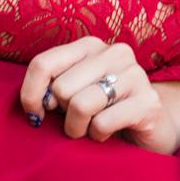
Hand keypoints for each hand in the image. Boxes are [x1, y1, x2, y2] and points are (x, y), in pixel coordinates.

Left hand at [18, 38, 163, 142]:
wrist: (147, 125)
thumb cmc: (99, 109)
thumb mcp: (71, 92)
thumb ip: (50, 88)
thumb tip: (35, 103)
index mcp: (90, 45)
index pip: (43, 64)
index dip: (31, 94)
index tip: (37, 113)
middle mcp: (114, 52)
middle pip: (61, 88)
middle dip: (63, 113)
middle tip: (77, 118)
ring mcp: (135, 74)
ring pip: (80, 105)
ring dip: (78, 128)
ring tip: (89, 128)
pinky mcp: (148, 101)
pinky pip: (103, 123)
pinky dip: (98, 136)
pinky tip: (108, 132)